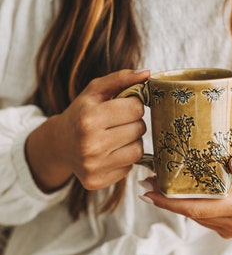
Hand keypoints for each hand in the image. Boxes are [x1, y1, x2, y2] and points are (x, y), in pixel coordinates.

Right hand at [26, 69, 149, 191]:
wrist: (60, 144)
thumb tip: (148, 73)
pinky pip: (129, 168)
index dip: (134, 105)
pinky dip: (125, 159)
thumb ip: (121, 78)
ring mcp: (93, 166)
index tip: (124, 107)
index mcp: (89, 118)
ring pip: (138, 150)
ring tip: (117, 137)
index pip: (136, 108)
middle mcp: (90, 144)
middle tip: (119, 122)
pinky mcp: (96, 181)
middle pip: (139, 129)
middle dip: (134, 123)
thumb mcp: (95, 91)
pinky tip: (111, 152)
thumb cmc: (81, 113)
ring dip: (132, 141)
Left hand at [141, 148, 231, 238]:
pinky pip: (204, 218)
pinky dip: (190, 208)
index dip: (169, 202)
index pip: (196, 208)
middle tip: (147, 184)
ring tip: (158, 186)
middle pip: (192, 214)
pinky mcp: (231, 229)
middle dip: (167, 201)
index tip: (148, 192)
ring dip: (176, 205)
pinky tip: (180, 195)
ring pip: (197, 217)